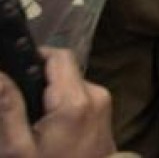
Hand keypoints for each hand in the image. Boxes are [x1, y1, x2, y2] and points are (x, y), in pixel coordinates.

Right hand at [0, 48, 116, 157]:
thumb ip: (7, 107)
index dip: (33, 58)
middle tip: (19, 110)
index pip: (58, 56)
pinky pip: (79, 98)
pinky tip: (48, 131)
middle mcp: (96, 96)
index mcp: (76, 100)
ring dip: (49, 96)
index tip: (13, 73)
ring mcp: (103, 105)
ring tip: (33, 126)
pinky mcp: (103, 115)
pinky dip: (61, 106)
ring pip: (70, 84)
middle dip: (38, 82)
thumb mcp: (17, 149)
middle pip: (63, 70)